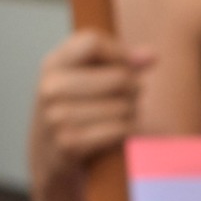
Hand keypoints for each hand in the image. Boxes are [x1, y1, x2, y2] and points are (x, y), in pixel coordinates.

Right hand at [32, 28, 155, 178]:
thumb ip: (120, 61)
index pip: (92, 42)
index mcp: (52, 64)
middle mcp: (50, 87)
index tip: (128, 67)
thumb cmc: (76, 110)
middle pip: (119, 77)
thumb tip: (151, 56)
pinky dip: (126, 131)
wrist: (50, 157)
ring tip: (119, 117)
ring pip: (124, 106)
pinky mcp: (69, 144)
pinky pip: (119, 129)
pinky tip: (118, 133)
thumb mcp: (85, 77)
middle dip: (134, 89)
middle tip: (126, 99)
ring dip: (132, 113)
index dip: (120, 53)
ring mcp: (57, 116)